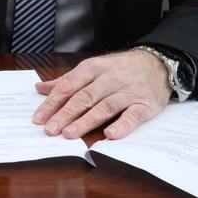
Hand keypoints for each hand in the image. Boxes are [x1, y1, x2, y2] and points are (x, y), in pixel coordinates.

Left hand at [32, 49, 170, 139]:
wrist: (157, 63)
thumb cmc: (119, 68)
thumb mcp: (93, 67)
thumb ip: (67, 80)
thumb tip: (40, 88)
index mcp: (92, 68)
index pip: (68, 86)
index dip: (52, 102)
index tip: (39, 117)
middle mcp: (108, 79)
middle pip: (83, 97)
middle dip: (64, 114)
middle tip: (50, 129)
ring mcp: (127, 91)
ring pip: (103, 107)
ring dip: (85, 121)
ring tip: (69, 133)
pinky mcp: (144, 104)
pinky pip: (132, 116)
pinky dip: (121, 125)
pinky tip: (109, 134)